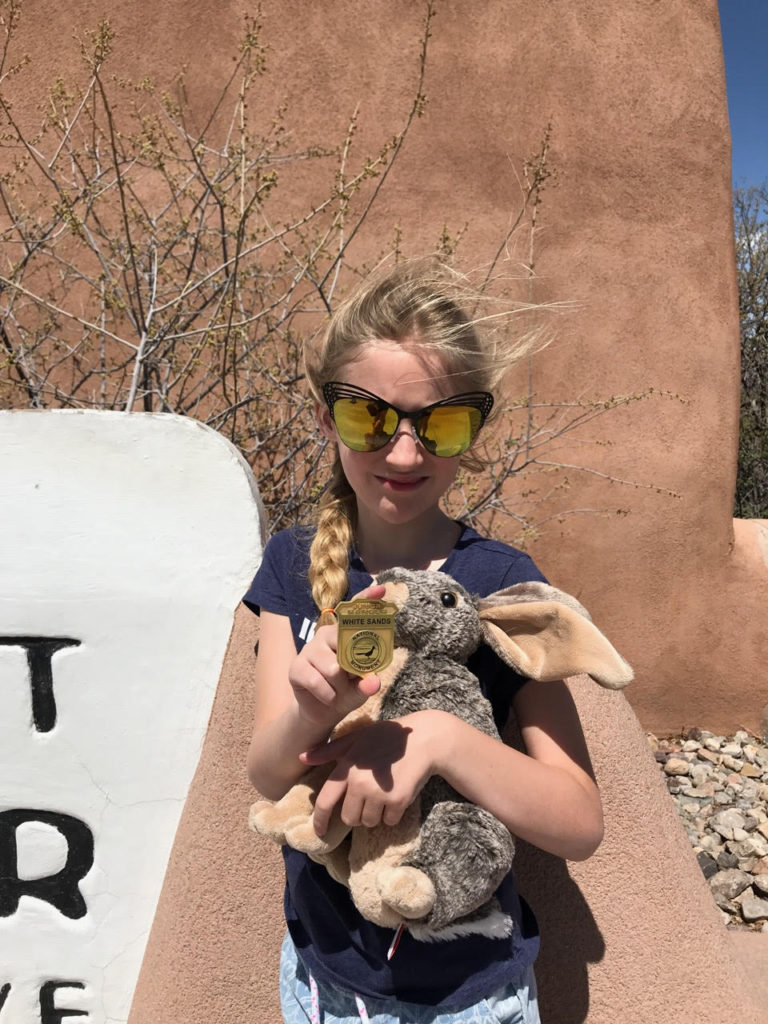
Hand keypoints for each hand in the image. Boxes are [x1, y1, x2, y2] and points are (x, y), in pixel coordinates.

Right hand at [288, 584, 385, 727]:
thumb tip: (373, 682)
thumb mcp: (362, 688)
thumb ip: (368, 684)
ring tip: (337, 689)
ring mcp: (309, 649)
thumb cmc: (345, 691)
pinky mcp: (296, 667)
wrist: (322, 712)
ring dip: (339, 686)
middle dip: (353, 667)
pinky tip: (327, 696)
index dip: (366, 599)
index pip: (353, 612)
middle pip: (345, 643)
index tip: (382, 589)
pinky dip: (327, 694)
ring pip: (332, 667)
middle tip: (350, 678)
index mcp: (344, 634)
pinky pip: (316, 681)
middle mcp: (325, 635)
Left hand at [300, 712, 441, 835]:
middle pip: (349, 818)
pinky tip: (397, 795)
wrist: (423, 740)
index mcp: (347, 767)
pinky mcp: (397, 801)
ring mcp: (379, 793)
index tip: (319, 831)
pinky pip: (389, 821)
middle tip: (368, 797)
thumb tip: (302, 757)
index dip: (319, 820)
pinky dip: (392, 814)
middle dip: (357, 814)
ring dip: (375, 815)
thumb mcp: (356, 738)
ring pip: (369, 822)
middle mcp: (360, 783)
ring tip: (383, 793)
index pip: (326, 801)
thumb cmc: (386, 737)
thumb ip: (329, 750)